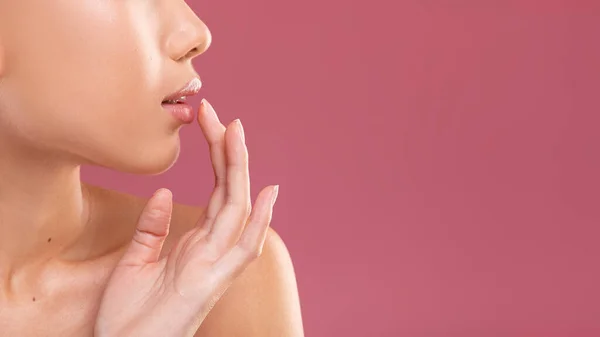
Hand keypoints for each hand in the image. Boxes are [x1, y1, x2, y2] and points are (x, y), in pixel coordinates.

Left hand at [94, 99, 278, 336]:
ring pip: (235, 209)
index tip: (209, 121)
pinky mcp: (212, 282)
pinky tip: (267, 194)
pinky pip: (242, 249)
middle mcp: (212, 250)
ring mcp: (215, 265)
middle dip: (225, 151)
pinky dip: (257, 222)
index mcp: (195, 244)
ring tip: (236, 133)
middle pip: (227, 191)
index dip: (215, 156)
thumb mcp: (134, 262)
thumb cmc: (127, 317)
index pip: (214, 192)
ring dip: (238, 171)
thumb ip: (152, 228)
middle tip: (216, 113)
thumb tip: (162, 193)